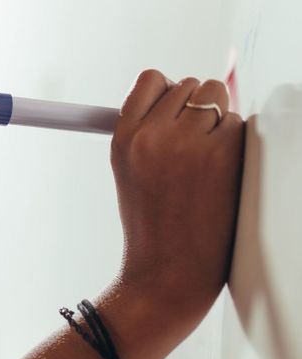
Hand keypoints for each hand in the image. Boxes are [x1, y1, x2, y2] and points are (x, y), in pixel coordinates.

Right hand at [110, 70, 244, 323]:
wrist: (168, 273)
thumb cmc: (153, 227)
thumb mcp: (129, 173)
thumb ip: (146, 131)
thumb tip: (183, 93)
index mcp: (124, 138)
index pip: (152, 80)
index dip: (168, 93)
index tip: (175, 112)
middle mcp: (152, 135)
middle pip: (190, 84)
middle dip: (196, 108)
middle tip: (194, 146)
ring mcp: (188, 143)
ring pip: (217, 96)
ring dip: (219, 120)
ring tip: (207, 160)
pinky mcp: (223, 154)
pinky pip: (238, 123)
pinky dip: (236, 142)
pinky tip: (222, 173)